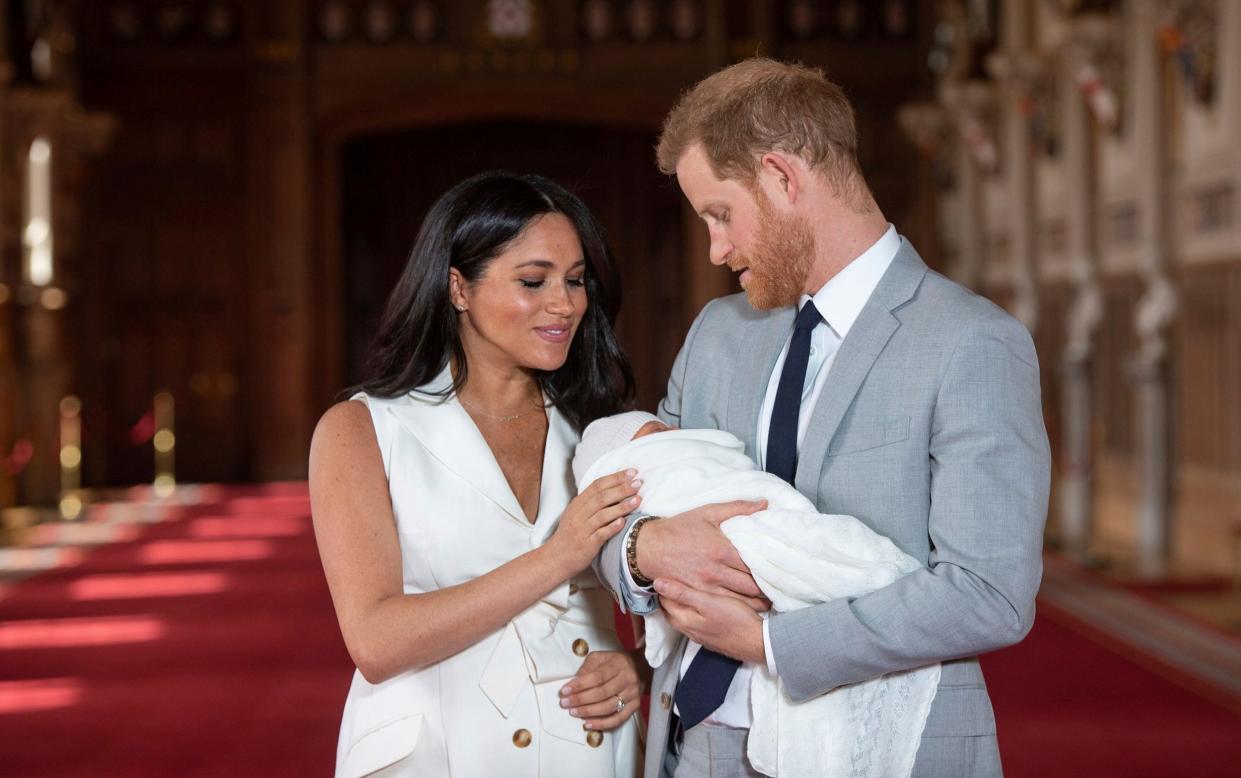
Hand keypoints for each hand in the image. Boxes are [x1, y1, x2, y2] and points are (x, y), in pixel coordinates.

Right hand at [546, 470, 640, 576]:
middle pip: (602, 497)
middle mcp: (579, 514)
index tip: (632, 472)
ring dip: (622, 506)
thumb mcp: (577, 514)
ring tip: (638, 499)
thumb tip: (616, 488)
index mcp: (577, 504)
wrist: (556, 558)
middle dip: (622, 488)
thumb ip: (592, 502)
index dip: (615, 477)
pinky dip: (612, 527)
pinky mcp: (587, 545)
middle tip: (638, 483)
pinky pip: (601, 534)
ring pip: (603, 514)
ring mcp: (582, 529)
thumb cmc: (571, 535)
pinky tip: (624, 522)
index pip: (597, 485)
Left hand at [558, 650, 643, 730]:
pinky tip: (588, 724)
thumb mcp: (600, 657)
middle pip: (602, 693)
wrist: (641, 667)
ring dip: (588, 712)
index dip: (580, 685)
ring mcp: (632, 694)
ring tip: (573, 712)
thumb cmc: (615, 662)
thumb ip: (587, 668)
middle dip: (580, 700)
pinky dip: (602, 724)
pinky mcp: (635, 706)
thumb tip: (574, 683)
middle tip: (565, 703)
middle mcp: (627, 679)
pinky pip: (618, 719)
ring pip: (608, 707)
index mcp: (618, 664)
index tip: (564, 691)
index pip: (597, 677)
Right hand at [637, 500, 768, 608]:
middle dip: (767, 589)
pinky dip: (738, 608)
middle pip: (751, 586)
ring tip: (769, 601)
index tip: (781, 571)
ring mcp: (706, 586)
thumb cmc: (679, 528)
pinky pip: (723, 606)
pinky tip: (748, 609)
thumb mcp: (708, 513)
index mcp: (722, 550)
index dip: (770, 570)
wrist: (649, 547)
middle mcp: (716, 571)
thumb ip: (738, 508)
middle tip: (779, 589)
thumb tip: (764, 503)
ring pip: (740, 600)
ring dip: (757, 602)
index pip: (754, 564)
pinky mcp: (696, 595)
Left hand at [655, 578, 766, 664]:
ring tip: (685, 588)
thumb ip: (682, 593)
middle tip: (673, 578)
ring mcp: (701, 636)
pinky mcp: (712, 638)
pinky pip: (695, 622)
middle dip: (669, 596)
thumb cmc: (734, 619)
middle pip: (671, 611)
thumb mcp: (708, 602)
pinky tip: (702, 605)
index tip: (666, 572)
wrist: (758, 643)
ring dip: (681, 604)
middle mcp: (689, 630)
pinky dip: (693, 611)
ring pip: (683, 617)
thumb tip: (658, 583)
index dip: (664, 586)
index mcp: (684, 620)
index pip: (664, 601)